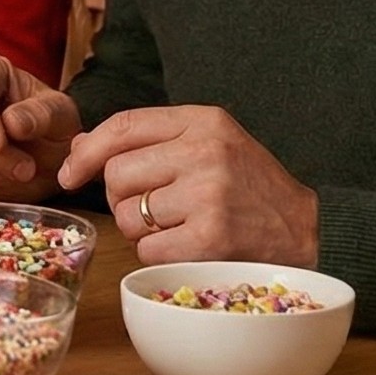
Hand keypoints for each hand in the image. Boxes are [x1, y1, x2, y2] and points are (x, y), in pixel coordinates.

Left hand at [57, 106, 319, 265]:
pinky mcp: (210, 237)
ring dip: (141, 230)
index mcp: (203, 121)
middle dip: (121, 197)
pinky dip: (158, 254)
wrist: (307, 229)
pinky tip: (187, 246)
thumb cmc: (248, 186)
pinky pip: (148, 250)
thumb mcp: (208, 144)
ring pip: (129, 216)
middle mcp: (204, 151)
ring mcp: (207, 194)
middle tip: (151, 207)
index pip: (123, 125)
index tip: (68, 174)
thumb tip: (78, 146)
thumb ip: (149, 141)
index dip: (87, 151)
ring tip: (175, 226)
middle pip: (117, 174)